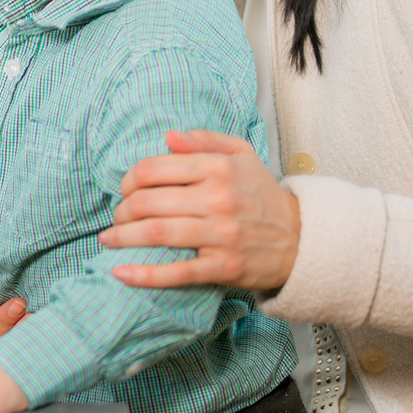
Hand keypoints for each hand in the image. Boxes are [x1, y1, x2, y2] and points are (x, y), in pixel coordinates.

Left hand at [99, 130, 300, 290]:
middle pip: (148, 202)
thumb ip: (204, 140)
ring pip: (156, 234)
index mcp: (217, 168)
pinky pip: (176, 272)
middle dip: (122, 211)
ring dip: (123, 238)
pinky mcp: (224, 266)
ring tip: (110, 240)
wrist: (302, 239)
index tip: (125, 190)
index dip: (129, 180)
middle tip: (117, 217)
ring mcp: (221, 234)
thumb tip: (168, 137)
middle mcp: (218, 198)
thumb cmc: (262, 195)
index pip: (154, 169)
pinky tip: (121, 273)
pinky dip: (144, 274)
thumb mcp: (242, 155)